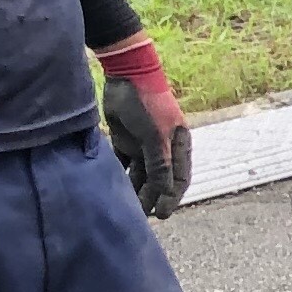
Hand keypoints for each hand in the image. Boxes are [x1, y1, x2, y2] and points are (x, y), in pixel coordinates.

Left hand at [95, 34, 191, 216]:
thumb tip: (165, 191)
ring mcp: (144, 145)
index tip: (162, 214)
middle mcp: (163, 149)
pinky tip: (112, 188)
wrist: (126, 75)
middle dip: (151, 197)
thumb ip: (160, 164)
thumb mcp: (155, 136)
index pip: (179, 179)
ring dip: (134, 189)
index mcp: (179, 147)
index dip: (172, 198)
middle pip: (159, 180)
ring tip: (125, 207)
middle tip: (139, 217)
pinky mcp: (125, 140)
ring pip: (141, 174)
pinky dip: (120, 176)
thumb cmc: (147, 103)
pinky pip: (124, 164)